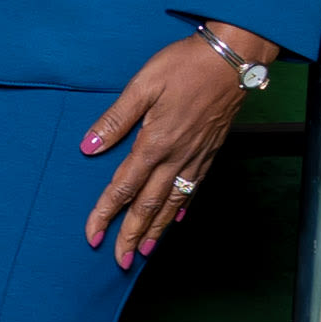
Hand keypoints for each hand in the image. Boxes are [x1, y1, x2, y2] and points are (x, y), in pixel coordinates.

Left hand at [81, 21, 271, 265]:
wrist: (232, 60)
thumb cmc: (184, 66)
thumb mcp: (143, 85)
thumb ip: (115, 119)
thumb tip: (88, 148)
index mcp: (155, 143)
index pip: (123, 187)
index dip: (105, 213)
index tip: (92, 236)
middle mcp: (176, 158)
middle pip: (148, 205)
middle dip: (131, 235)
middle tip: (119, 261)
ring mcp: (196, 158)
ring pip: (172, 204)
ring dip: (156, 230)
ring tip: (144, 252)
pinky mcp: (210, 153)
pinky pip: (192, 190)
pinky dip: (181, 209)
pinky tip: (175, 219)